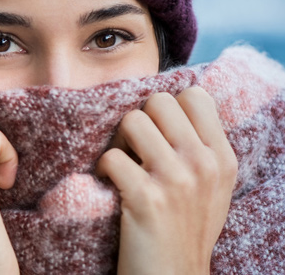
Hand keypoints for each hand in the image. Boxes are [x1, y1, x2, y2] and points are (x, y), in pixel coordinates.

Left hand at [96, 87, 237, 274]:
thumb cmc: (184, 230)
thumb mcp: (211, 187)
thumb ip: (199, 147)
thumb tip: (169, 105)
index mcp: (222, 157)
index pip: (195, 95)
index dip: (167, 108)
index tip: (157, 133)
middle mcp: (203, 163)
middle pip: (158, 102)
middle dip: (139, 121)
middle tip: (133, 149)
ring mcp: (176, 180)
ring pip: (132, 121)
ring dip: (117, 142)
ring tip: (121, 167)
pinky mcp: (146, 198)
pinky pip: (111, 157)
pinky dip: (102, 170)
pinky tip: (109, 187)